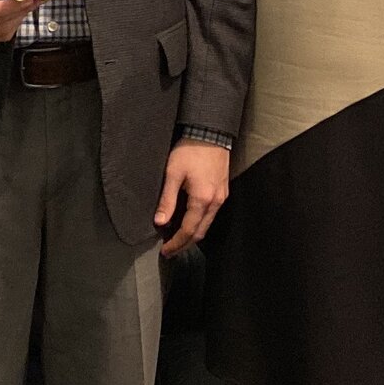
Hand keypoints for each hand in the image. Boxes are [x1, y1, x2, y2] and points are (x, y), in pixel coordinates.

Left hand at [156, 141, 229, 257]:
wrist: (210, 133)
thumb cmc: (190, 151)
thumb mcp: (173, 174)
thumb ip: (167, 200)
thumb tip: (160, 222)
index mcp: (202, 200)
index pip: (188, 230)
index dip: (176, 244)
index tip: (165, 251)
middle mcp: (215, 202)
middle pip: (200, 232)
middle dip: (185, 244)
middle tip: (170, 250)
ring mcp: (221, 197)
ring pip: (207, 224)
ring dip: (192, 234)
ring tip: (177, 238)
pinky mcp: (223, 191)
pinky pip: (212, 214)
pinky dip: (200, 223)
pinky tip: (189, 220)